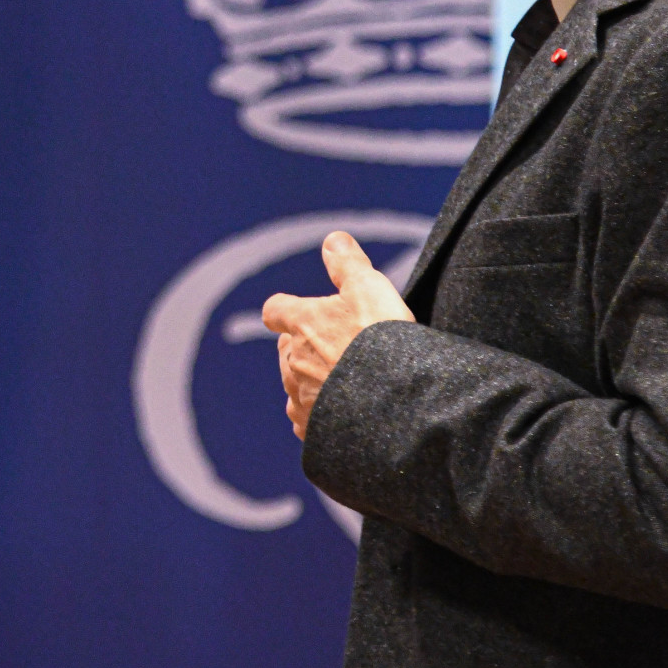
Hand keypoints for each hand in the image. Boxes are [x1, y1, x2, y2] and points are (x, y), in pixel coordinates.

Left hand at [262, 233, 414, 438]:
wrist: (391, 404)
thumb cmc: (379, 341)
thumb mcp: (370, 288)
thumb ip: (348, 263)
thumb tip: (332, 239)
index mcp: (301, 324)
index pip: (276, 310)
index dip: (286, 309)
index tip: (298, 311)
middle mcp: (292, 361)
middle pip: (286, 349)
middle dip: (303, 345)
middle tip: (335, 345)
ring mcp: (300, 397)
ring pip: (294, 384)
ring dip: (309, 380)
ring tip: (340, 381)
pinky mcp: (311, 429)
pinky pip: (304, 419)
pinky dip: (316, 415)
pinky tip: (337, 415)